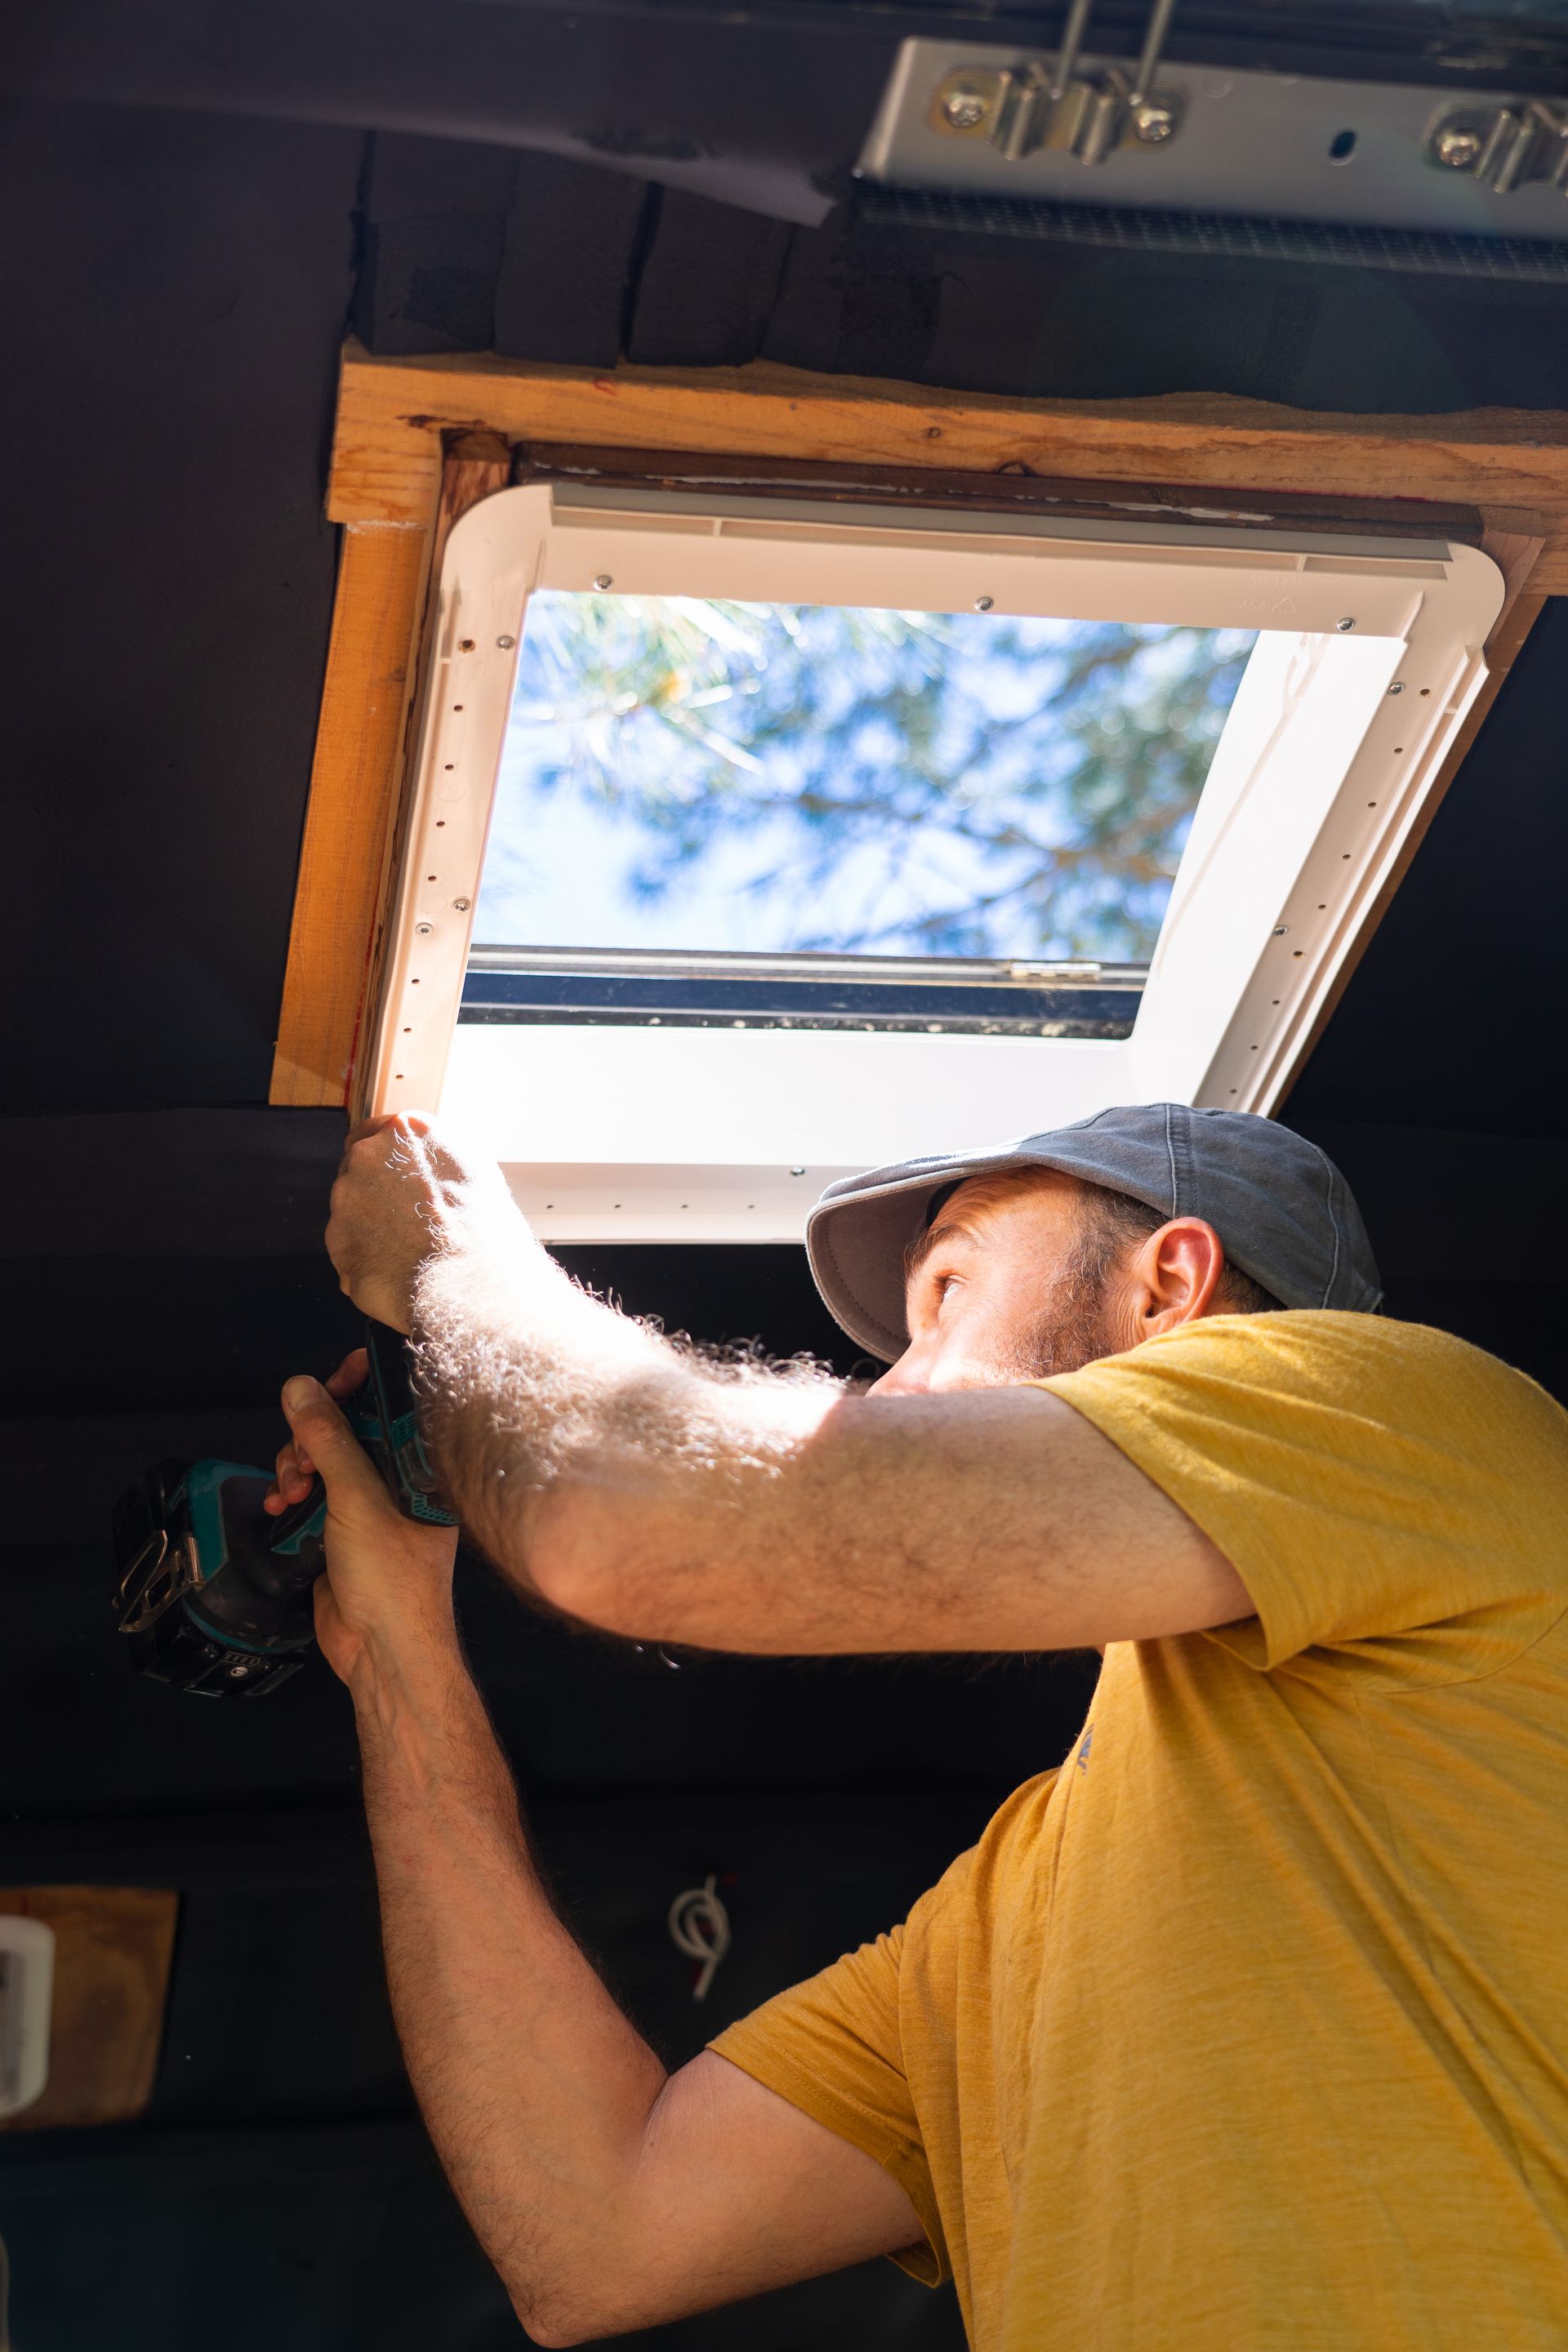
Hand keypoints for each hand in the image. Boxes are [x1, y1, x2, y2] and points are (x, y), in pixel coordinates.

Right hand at [276, 1366, 458, 1687]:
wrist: (383, 1650)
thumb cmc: (390, 1575)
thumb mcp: (357, 1499)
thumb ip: (329, 1439)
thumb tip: (300, 1386)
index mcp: (420, 1466)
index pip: (390, 1406)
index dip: (358, 1387)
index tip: (325, 1382)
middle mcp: (398, 1480)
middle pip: (347, 1429)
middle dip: (312, 1437)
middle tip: (298, 1461)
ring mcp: (369, 1506)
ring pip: (323, 1460)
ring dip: (296, 1465)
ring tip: (288, 1490)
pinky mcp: (341, 1530)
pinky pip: (312, 1493)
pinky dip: (291, 1493)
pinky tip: (278, 1505)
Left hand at [326, 1111, 529, 1333]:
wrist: (468, 1288)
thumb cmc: (484, 1232)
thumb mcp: (477, 1170)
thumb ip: (438, 1154)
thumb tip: (424, 1159)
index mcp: (406, 1131)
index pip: (375, 1132)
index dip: (385, 1159)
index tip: (393, 1177)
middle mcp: (368, 1156)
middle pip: (358, 1170)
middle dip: (377, 1193)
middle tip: (410, 1221)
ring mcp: (346, 1199)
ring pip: (351, 1210)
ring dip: (371, 1227)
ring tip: (410, 1251)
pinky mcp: (336, 1242)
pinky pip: (349, 1248)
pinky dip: (367, 1258)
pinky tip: (399, 1270)